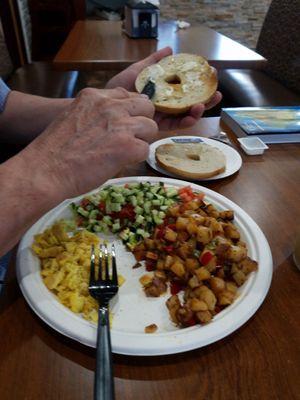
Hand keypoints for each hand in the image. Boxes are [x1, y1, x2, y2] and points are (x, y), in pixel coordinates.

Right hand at [23, 87, 157, 199]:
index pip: (127, 95)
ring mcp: (120, 125)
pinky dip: (136, 158)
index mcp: (94, 96)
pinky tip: (120, 163)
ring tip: (123, 152)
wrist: (46, 171)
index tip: (123, 124)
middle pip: (146, 107)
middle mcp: (110, 106)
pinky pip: (145, 149)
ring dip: (141, 140)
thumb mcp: (74, 116)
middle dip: (140, 123)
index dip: (129, 112)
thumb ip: (96, 112)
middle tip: (128, 139)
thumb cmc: (56, 150)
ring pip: (151, 127)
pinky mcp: (127, 146)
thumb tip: (117, 117)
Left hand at [106, 47, 221, 129]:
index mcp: (163, 90)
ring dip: (198, 111)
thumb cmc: (118, 88)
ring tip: (204, 104)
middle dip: (204, 98)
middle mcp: (165, 104)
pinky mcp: (157, 127)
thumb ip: (153, 63)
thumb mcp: (137, 72)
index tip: (210, 74)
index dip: (197, 82)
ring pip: (185, 115)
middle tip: (216, 92)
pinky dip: (185, 121)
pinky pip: (175, 125)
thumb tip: (170, 50)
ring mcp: (162, 116)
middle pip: (189, 102)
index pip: (184, 87)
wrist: (106, 106)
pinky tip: (192, 115)